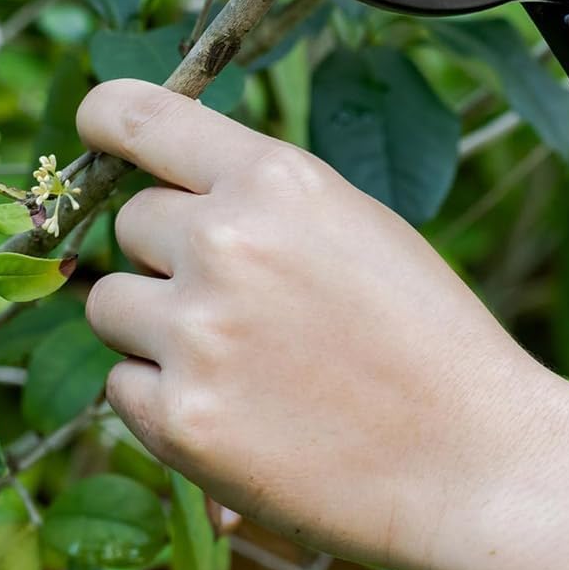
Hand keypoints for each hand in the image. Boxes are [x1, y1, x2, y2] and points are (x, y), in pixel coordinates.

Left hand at [79, 79, 548, 569]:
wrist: (470, 451)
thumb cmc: (425, 331)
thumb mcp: (356, 224)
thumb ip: (263, 199)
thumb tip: (176, 190)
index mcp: (278, 180)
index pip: (138, 118)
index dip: (106, 122)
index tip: (98, 134)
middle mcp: (226, 242)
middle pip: (129, 223)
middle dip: (169, 252)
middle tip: (241, 295)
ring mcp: (196, 332)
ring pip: (111, 304)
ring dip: (156, 323)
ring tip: (242, 355)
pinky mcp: (179, 419)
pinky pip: (122, 386)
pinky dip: (165, 395)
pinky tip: (241, 408)